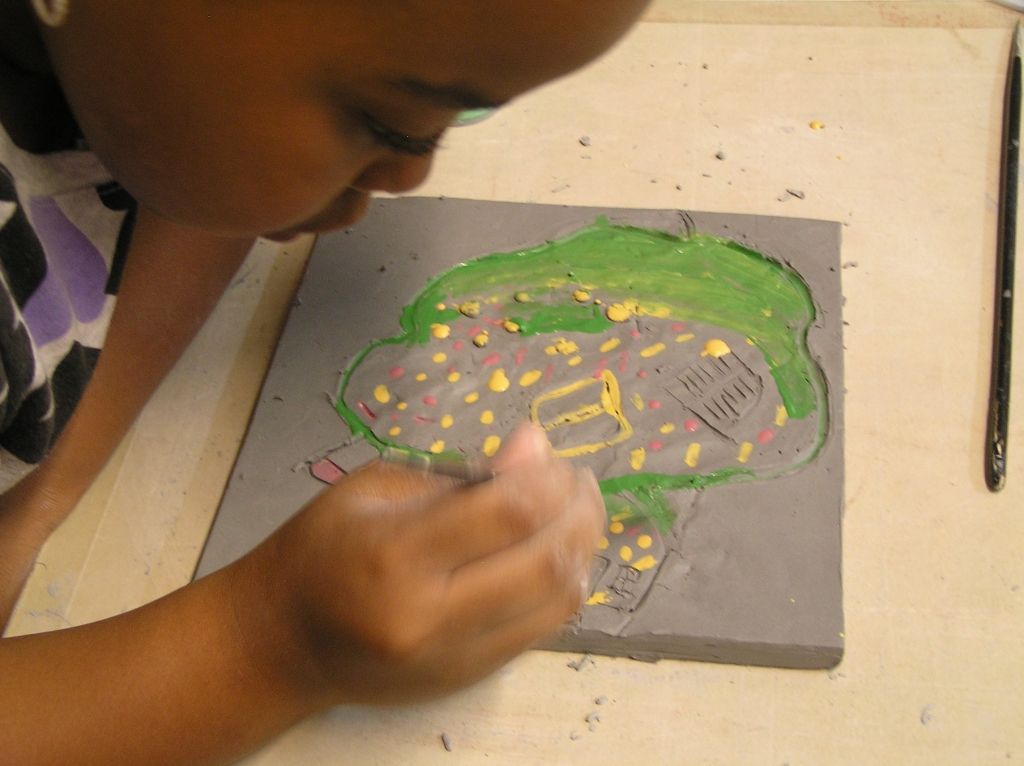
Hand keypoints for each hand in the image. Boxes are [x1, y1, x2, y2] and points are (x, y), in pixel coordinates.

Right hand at [244, 423, 603, 705]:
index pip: (508, 511)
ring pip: (557, 603)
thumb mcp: (378, 486)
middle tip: (579, 483)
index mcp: (395, 555)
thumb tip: (538, 444)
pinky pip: (540, 629)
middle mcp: (429, 616)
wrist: (282, 642)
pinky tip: (554, 555)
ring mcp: (452, 658)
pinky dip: (562, 587)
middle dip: (582, 513)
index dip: (551, 478)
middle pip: (546, 562)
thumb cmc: (323, 549)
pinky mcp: (467, 679)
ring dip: (583, 551)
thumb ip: (463, 472)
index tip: (556, 458)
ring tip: (575, 515)